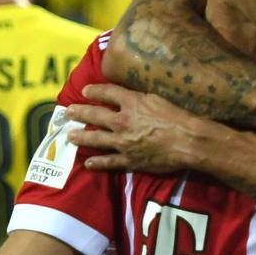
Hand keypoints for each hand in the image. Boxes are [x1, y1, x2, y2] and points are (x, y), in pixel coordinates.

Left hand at [67, 84, 202, 173]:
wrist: (187, 140)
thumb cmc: (177, 117)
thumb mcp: (158, 98)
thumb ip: (140, 97)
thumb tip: (129, 96)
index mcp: (131, 103)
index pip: (107, 93)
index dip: (94, 91)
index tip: (85, 91)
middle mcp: (122, 121)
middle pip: (95, 115)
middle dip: (80, 112)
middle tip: (68, 112)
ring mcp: (123, 142)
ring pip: (96, 139)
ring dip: (81, 137)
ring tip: (70, 136)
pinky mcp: (129, 160)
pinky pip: (109, 162)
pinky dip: (98, 163)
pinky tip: (89, 163)